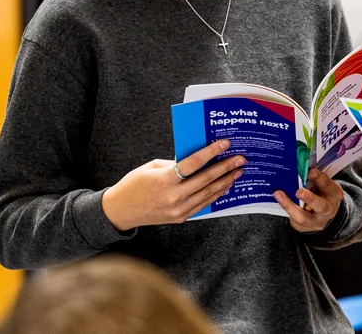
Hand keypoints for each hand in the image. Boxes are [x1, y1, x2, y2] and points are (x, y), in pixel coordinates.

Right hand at [102, 139, 244, 230]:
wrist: (121, 211)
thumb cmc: (135, 184)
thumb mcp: (152, 167)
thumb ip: (175, 164)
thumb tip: (198, 159)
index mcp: (165, 180)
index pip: (194, 163)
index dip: (211, 152)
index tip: (225, 143)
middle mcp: (174, 196)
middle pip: (206, 179)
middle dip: (225, 167)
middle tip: (240, 159)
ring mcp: (178, 209)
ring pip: (208, 193)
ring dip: (225, 181)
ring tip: (237, 172)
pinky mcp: (180, 217)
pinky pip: (203, 204)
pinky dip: (215, 194)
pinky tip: (224, 186)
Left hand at [273, 169, 343, 232]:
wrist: (323, 213)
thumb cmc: (321, 192)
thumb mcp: (323, 184)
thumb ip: (315, 178)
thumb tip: (299, 165)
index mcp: (334, 194)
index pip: (328, 186)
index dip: (320, 179)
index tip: (310, 171)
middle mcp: (328, 210)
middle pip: (321, 206)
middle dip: (310, 199)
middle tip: (299, 191)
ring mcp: (316, 221)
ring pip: (303, 218)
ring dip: (290, 206)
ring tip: (279, 195)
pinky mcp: (304, 228)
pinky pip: (294, 221)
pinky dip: (285, 210)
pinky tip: (278, 200)